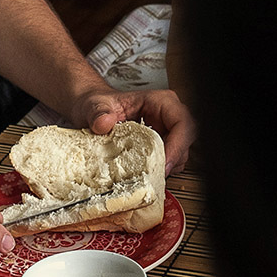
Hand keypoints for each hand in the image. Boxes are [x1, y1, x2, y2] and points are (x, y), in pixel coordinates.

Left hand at [71, 87, 195, 175]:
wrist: (91, 110)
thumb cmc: (98, 104)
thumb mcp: (94, 105)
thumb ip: (98, 113)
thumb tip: (103, 123)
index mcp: (159, 101)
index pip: (182, 122)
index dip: (178, 144)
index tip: (164, 162)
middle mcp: (167, 116)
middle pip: (185, 141)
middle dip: (172, 160)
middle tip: (153, 175)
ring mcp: (165, 132)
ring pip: (180, 154)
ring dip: (165, 167)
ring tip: (144, 175)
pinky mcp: (159, 146)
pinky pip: (168, 162)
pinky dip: (157, 170)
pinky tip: (141, 173)